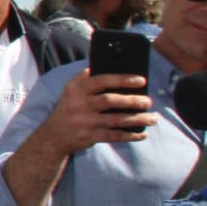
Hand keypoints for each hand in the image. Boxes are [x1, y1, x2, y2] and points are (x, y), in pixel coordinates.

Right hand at [41, 70, 155, 152]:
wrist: (54, 135)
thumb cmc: (71, 107)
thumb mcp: (73, 90)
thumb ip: (89, 79)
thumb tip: (117, 69)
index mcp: (76, 89)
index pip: (101, 80)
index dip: (122, 79)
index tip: (141, 81)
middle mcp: (79, 104)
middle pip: (109, 100)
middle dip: (132, 101)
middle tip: (148, 101)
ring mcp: (84, 121)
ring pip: (115, 120)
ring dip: (137, 119)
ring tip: (152, 118)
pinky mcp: (89, 136)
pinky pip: (114, 136)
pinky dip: (130, 135)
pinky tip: (142, 133)